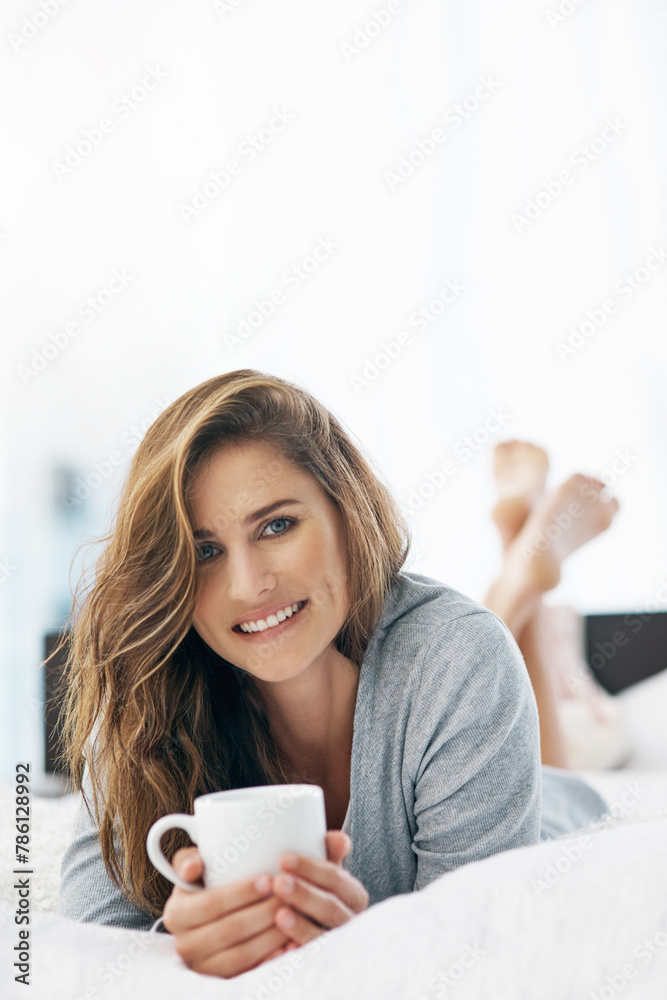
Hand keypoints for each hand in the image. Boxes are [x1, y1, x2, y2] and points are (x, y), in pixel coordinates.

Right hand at [161, 847, 291, 978]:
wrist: (206, 919)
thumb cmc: (204, 885)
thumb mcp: (193, 867)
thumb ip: (187, 859)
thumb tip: (192, 867)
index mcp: (176, 915)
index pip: (211, 904)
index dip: (241, 892)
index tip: (267, 880)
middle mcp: (185, 945)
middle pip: (229, 931)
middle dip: (262, 912)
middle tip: (285, 896)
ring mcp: (204, 967)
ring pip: (241, 955)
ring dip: (270, 935)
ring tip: (291, 914)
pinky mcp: (223, 979)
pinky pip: (250, 973)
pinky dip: (271, 959)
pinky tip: (289, 942)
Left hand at [266, 830, 368, 953]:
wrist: (310, 929)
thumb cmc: (313, 892)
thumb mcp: (321, 873)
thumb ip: (329, 853)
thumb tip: (340, 839)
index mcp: (353, 896)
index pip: (336, 879)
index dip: (311, 868)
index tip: (283, 859)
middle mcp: (349, 922)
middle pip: (330, 908)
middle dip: (304, 894)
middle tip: (278, 883)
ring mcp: (335, 947)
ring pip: (321, 936)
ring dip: (300, 925)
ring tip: (279, 914)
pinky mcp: (319, 967)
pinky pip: (308, 963)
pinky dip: (294, 956)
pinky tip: (279, 950)